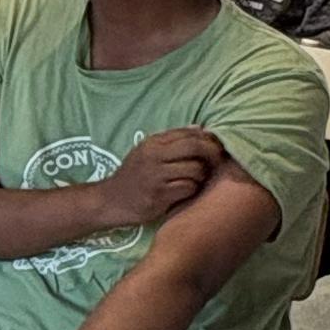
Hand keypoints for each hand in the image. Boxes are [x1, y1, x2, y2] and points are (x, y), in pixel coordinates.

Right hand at [92, 129, 227, 232]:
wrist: (111, 200)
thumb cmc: (134, 175)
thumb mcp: (147, 152)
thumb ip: (172, 140)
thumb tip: (200, 128)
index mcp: (153, 143)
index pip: (189, 133)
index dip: (208, 139)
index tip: (217, 146)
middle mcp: (154, 156)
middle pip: (195, 147)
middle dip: (212, 153)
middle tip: (217, 161)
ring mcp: (156, 176)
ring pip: (195, 170)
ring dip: (202, 176)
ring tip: (196, 179)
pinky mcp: (159, 196)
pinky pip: (188, 188)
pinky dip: (192, 189)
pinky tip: (186, 191)